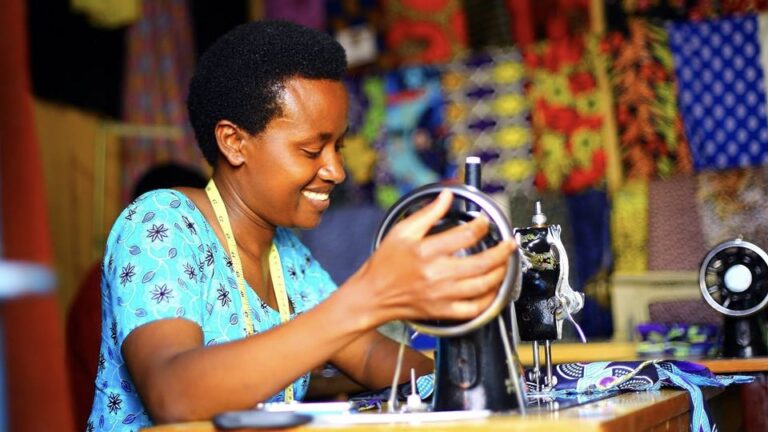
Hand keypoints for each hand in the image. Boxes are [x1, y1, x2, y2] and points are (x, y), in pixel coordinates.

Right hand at [348, 190, 516, 325]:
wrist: (373, 295)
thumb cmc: (385, 264)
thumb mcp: (402, 232)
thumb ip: (428, 213)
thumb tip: (446, 195)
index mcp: (427, 251)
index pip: (466, 235)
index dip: (482, 225)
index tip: (485, 221)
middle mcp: (437, 275)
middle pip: (482, 263)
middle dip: (503, 252)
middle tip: (509, 244)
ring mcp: (442, 296)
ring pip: (483, 286)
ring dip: (500, 273)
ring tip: (504, 263)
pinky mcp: (443, 312)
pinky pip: (475, 309)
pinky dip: (489, 299)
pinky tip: (493, 289)